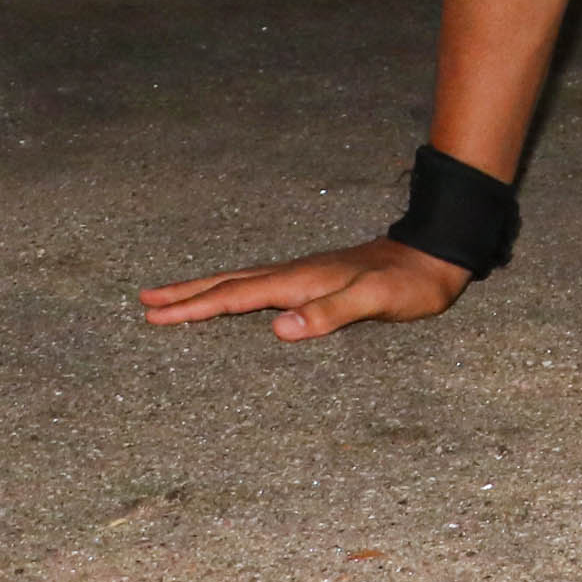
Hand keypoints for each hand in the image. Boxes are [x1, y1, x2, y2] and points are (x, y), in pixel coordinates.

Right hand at [139, 236, 470, 341]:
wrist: (438, 253)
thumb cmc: (411, 283)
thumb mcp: (377, 301)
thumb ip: (332, 313)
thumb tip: (279, 328)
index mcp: (302, 280)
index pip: (238, 296)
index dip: (196, 307)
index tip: (155, 313)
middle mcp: (297, 274)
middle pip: (230, 283)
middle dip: (186, 293)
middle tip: (143, 299)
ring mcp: (305, 274)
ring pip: (243, 282)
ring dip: (205, 290)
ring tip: (171, 296)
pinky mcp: (316, 279)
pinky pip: (261, 286)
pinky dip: (235, 291)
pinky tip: (234, 299)